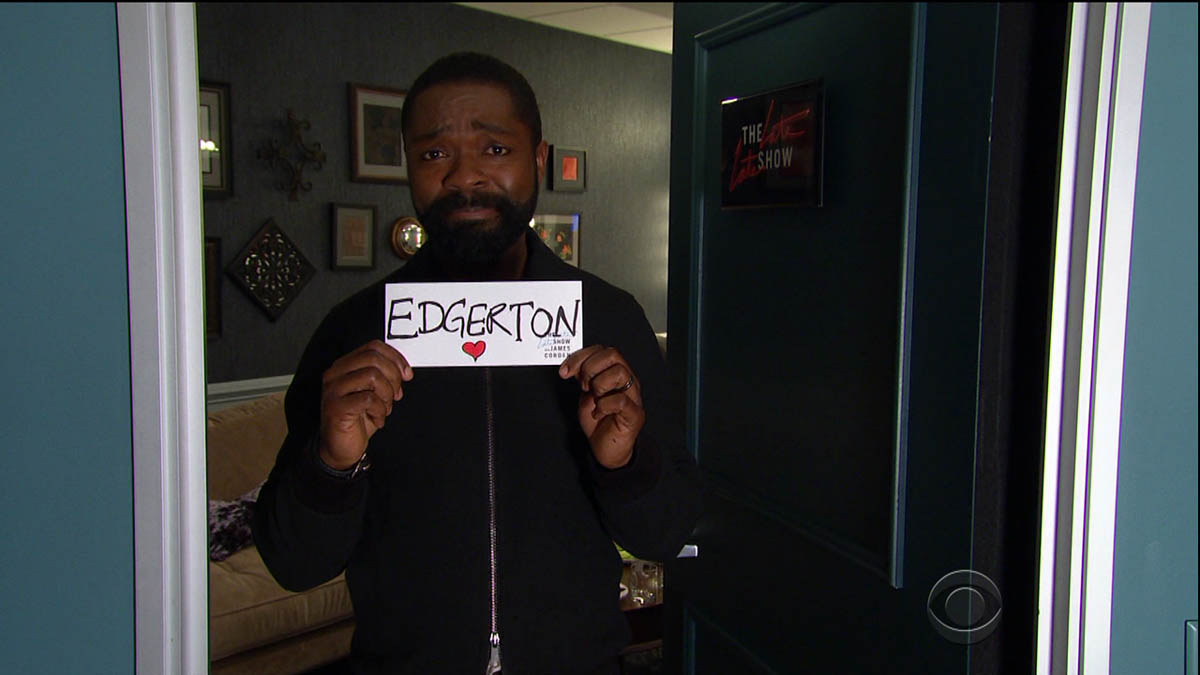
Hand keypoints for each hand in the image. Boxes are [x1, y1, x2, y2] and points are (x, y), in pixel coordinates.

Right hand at [319, 340, 412, 468]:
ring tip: (385, 408)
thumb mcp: (373, 393)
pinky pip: (368, 399)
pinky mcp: (336, 407)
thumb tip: (403, 370)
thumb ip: (383, 377)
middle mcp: (336, 374)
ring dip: (387, 394)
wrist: (340, 448)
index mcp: (345, 366)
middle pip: (373, 358)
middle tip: (396, 395)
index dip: (395, 358)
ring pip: (372, 376)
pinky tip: (378, 418)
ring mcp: (334, 389)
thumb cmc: (356, 420)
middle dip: (393, 377)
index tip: (407, 373)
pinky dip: (380, 410)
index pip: (373, 347)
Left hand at [559, 345, 643, 468]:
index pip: (602, 350)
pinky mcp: (634, 414)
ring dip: (599, 385)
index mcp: (616, 373)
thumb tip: (572, 363)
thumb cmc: (598, 422)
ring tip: (594, 399)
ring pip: (619, 373)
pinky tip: (598, 413)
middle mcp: (627, 381)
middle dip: (589, 368)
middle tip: (583, 386)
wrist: (606, 450)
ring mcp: (633, 396)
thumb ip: (582, 377)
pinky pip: (620, 400)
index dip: (580, 356)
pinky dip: (603, 406)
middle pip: (612, 354)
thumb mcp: (585, 394)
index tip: (565, 371)